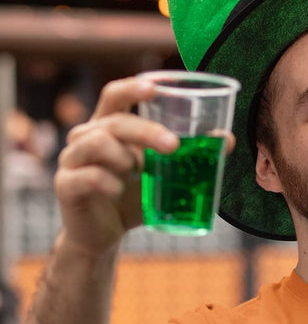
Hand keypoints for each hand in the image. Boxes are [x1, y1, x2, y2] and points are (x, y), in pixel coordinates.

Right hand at [54, 77, 178, 254]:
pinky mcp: (66, 184)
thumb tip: (226, 139)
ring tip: (136, 173)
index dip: (132, 87)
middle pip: (115, 121)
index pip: (114, 95)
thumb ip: (186, 158)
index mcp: (108, 127)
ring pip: (98, 143)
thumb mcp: (161, 177)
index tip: (154, 88)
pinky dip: (107, 183)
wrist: (104, 236)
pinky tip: (117, 191)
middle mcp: (86, 136)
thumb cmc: (132, 199)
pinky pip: (88, 176)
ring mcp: (72, 159)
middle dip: (146, 130)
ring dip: (124, 158)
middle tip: (173, 146)